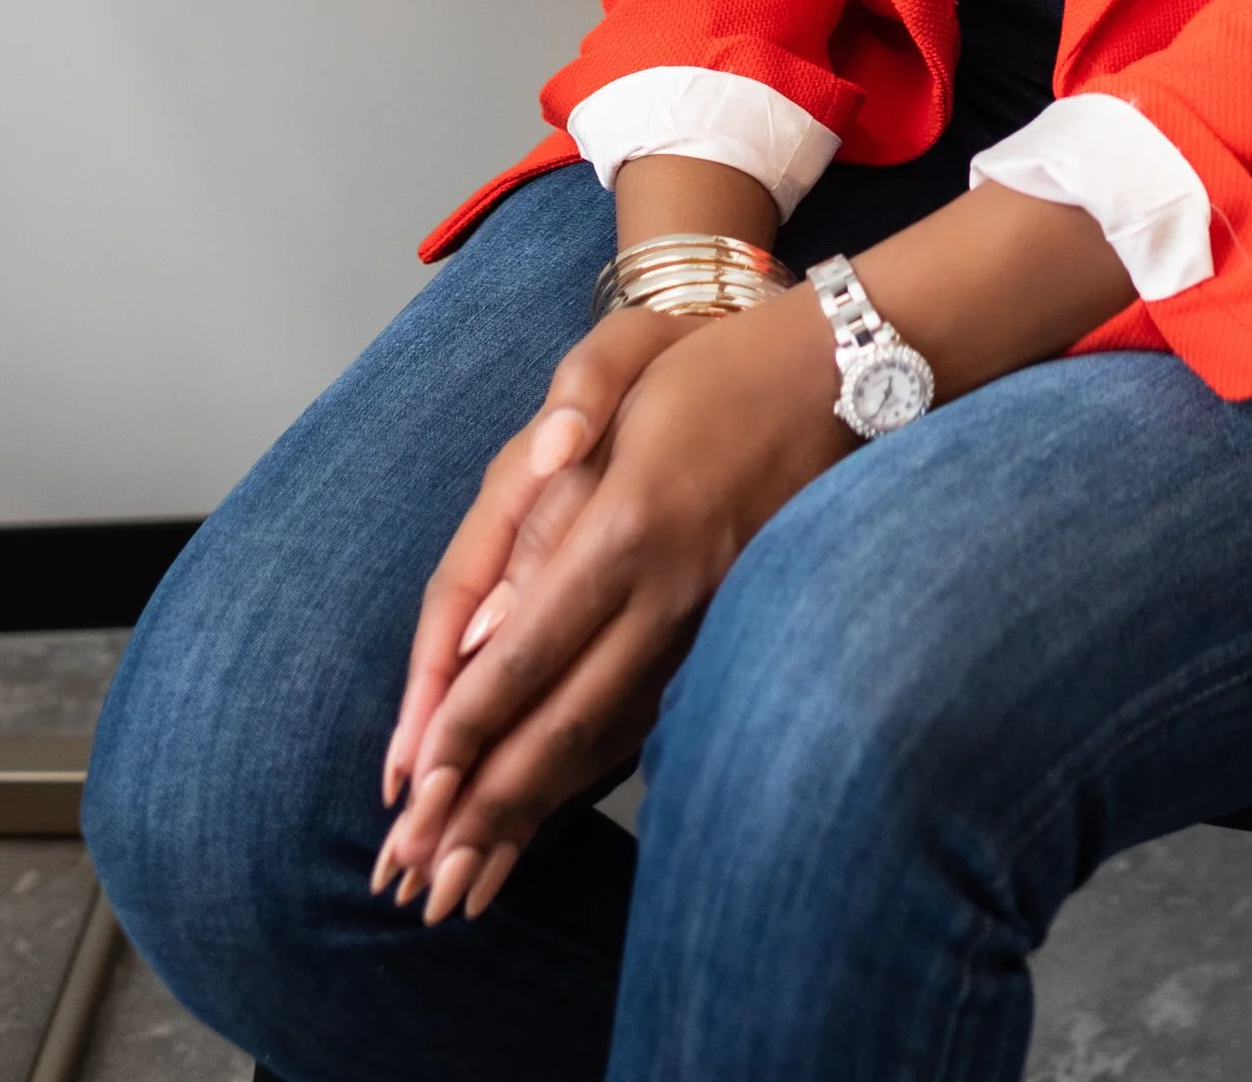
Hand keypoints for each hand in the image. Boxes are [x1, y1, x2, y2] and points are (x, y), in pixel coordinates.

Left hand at [374, 283, 849, 924]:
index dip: (468, 728)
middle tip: (424, 884)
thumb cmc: (710, 365)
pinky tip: (551, 807)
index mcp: (629, 525)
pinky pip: (645, 716)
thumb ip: (542, 498)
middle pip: (565, 721)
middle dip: (488, 808)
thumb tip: (484, 625)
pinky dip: (589, 772)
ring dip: (534, 811)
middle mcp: (669, 591)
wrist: (838, 373)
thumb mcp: (616, 381)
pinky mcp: (723, 629)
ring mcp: (704, 619)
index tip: (413, 795)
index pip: (529, 652)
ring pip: (606, 735)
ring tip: (472, 880)